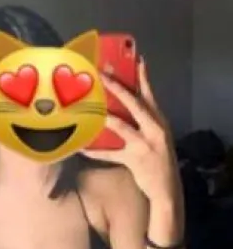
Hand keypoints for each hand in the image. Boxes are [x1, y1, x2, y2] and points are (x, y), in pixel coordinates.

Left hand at [81, 59, 180, 202]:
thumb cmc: (159, 160)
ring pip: (122, 126)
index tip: (137, 60)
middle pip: (135, 104)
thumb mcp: (157, 137)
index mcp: (159, 121)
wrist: (167, 188)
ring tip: (90, 107)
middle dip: (118, 88)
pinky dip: (94, 151)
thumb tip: (121, 107)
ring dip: (105, 117)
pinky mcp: (133, 159)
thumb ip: (144, 122)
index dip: (144, 78)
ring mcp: (144, 144)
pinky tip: (80, 148)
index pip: (150, 95)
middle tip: (103, 74)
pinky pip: (110, 154)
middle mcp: (154, 129)